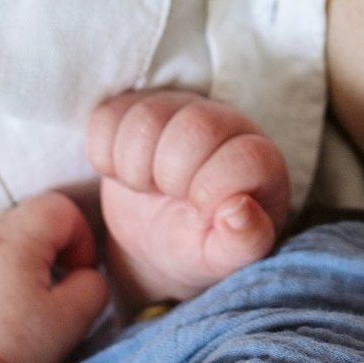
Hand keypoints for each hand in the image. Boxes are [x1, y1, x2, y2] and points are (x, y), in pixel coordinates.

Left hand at [0, 193, 110, 362]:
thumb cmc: (15, 354)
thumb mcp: (73, 319)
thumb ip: (91, 285)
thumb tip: (83, 276)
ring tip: (1, 330)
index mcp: (11, 240)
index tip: (76, 278)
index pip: (57, 209)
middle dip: (38, 261)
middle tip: (42, 308)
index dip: (79, 239)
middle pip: (14, 232)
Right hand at [86, 89, 290, 304]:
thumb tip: (240, 210)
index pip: (243, 156)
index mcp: (258, 158)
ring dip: (135, 168)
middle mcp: (223, 122)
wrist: (157, 239)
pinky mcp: (133, 107)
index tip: (200, 213)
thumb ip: (245, 241)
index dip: (212, 190)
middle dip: (171, 176)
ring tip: (147, 188)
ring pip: (146, 117)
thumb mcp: (225, 255)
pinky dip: (105, 156)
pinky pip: (106, 117)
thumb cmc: (201, 244)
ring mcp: (177, 108)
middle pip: (194, 126)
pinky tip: (124, 175)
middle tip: (171, 198)